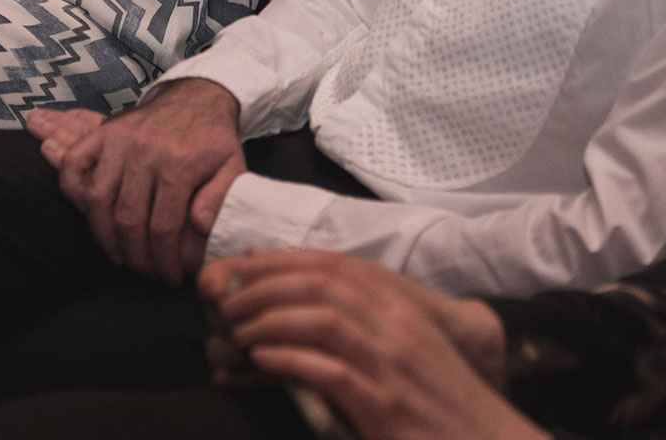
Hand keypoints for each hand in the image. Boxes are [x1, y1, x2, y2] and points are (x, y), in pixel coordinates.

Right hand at [41, 77, 244, 284]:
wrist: (197, 96)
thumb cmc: (214, 139)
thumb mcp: (233, 166)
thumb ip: (221, 198)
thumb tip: (199, 226)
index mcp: (179, 164)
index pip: (163, 227)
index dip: (164, 260)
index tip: (169, 277)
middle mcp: (144, 152)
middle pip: (128, 220)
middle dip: (137, 257)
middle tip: (146, 271)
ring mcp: (119, 141)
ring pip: (98, 200)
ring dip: (105, 237)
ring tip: (120, 255)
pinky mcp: (102, 133)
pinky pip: (75, 166)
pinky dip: (72, 192)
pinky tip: (90, 216)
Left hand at [201, 252, 541, 439]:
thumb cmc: (438, 402)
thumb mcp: (406, 351)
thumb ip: (365, 324)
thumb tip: (305, 306)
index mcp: (401, 309)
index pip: (335, 265)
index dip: (282, 260)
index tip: (242, 266)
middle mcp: (398, 327)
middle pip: (322, 284)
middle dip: (266, 286)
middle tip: (227, 301)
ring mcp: (393, 365)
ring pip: (322, 320)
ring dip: (269, 321)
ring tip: (237, 331)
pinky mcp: (385, 406)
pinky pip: (330, 372)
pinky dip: (289, 361)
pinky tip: (262, 361)